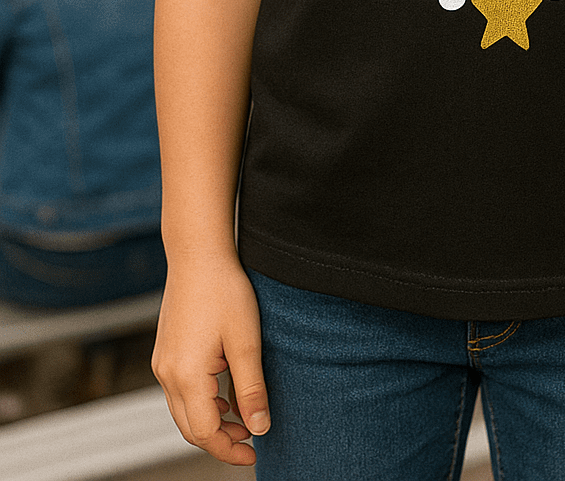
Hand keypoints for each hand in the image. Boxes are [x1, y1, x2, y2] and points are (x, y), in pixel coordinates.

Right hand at [152, 254, 269, 465]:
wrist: (197, 253)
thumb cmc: (224, 290)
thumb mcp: (246, 341)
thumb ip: (252, 389)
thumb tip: (260, 428)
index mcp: (186, 376)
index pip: (205, 433)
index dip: (230, 449)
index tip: (254, 453)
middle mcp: (167, 374)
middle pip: (190, 428)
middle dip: (220, 440)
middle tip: (251, 440)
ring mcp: (161, 363)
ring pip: (183, 411)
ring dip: (211, 421)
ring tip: (242, 418)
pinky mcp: (164, 352)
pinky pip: (178, 391)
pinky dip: (200, 402)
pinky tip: (223, 394)